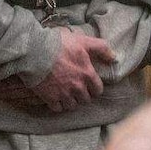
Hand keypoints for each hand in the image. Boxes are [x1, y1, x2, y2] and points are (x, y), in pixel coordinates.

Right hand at [0, 28, 114, 112]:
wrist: (36, 51)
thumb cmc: (60, 44)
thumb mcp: (83, 41)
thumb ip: (101, 48)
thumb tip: (114, 57)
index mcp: (87, 73)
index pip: (98, 90)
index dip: (94, 87)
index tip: (89, 83)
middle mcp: (78, 86)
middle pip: (85, 99)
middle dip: (82, 94)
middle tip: (76, 87)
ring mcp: (64, 94)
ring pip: (72, 105)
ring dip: (71, 100)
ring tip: (66, 93)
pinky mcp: (51, 98)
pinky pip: (58, 108)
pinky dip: (58, 105)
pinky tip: (55, 97)